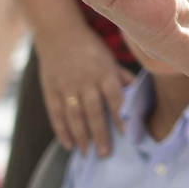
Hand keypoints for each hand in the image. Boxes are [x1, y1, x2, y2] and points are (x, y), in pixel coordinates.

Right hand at [32, 22, 133, 155]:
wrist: (58, 33)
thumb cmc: (90, 48)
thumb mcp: (109, 59)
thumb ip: (122, 77)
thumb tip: (138, 93)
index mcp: (103, 72)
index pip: (114, 97)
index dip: (120, 116)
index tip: (127, 134)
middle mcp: (85, 80)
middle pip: (93, 111)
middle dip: (99, 134)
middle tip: (104, 154)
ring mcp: (66, 86)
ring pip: (74, 115)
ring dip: (81, 136)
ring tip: (87, 153)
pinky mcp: (50, 90)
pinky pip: (55, 113)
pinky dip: (61, 130)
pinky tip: (68, 145)